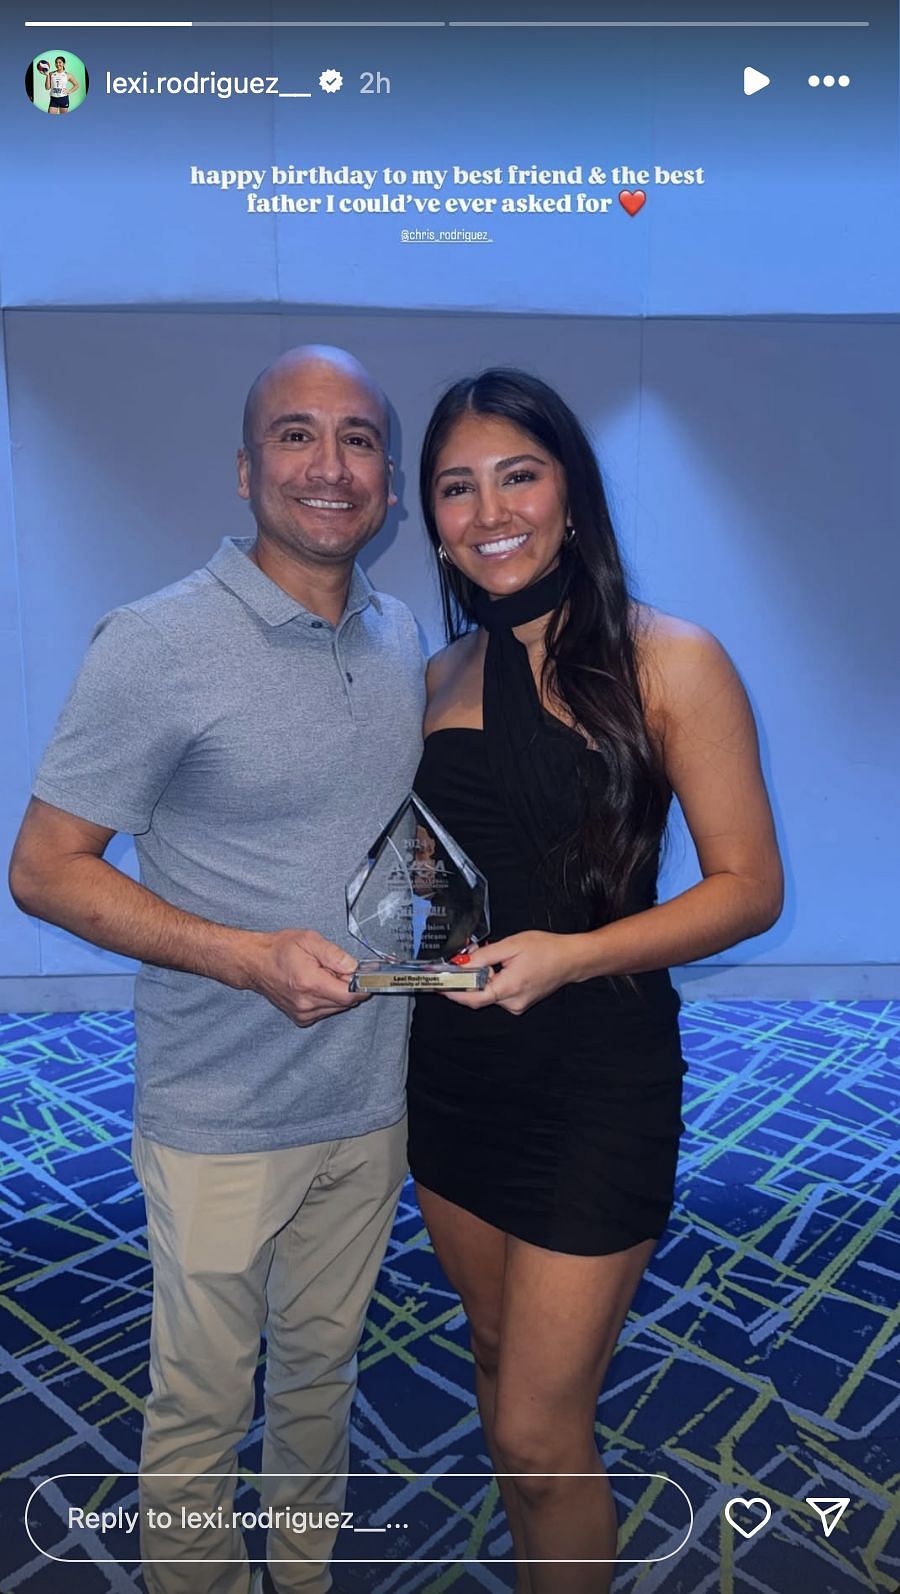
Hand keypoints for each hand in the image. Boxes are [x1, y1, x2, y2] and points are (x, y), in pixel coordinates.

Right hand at [244, 928, 368, 1026]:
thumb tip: (354, 967)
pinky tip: (316, 986)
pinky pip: (326, 1011)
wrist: (255, 963)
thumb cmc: (280, 949)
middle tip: (336, 969)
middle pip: (345, 1002)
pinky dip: (328, 1000)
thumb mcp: (309, 940)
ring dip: (337, 993)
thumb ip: (334, 954)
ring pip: (337, 1008)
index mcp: (309, 983)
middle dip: (348, 986)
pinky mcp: (301, 1018)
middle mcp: (306, 1003)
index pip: (349, 995)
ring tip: (322, 975)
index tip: (363, 975)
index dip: (361, 985)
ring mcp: (303, 1014)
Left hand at [443, 931, 585, 1015]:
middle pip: (478, 994)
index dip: (452, 991)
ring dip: (483, 976)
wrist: (572, 959)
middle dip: (469, 976)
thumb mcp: (511, 945)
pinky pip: (499, 993)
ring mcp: (517, 1004)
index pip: (471, 997)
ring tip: (492, 956)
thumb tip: (461, 963)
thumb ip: (483, 956)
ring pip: (488, 993)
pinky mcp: (520, 1002)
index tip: (437, 983)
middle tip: (468, 956)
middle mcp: (512, 1002)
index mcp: (509, 988)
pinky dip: (493, 980)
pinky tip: (501, 965)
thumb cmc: (547, 949)